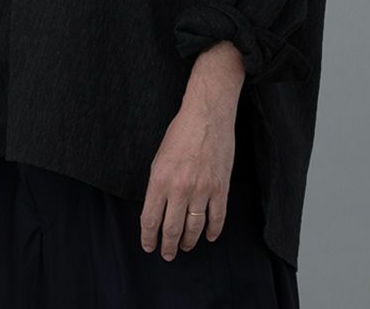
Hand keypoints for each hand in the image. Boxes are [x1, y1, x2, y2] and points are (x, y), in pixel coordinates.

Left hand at [139, 101, 235, 260]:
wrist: (207, 116)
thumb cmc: (181, 132)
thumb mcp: (159, 158)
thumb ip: (158, 185)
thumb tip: (158, 210)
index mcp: (159, 180)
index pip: (150, 220)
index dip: (148, 238)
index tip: (149, 246)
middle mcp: (180, 188)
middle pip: (172, 229)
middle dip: (168, 246)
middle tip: (167, 254)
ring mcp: (202, 190)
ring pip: (194, 228)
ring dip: (188, 242)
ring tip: (185, 246)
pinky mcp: (220, 188)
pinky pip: (217, 218)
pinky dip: (213, 231)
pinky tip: (208, 236)